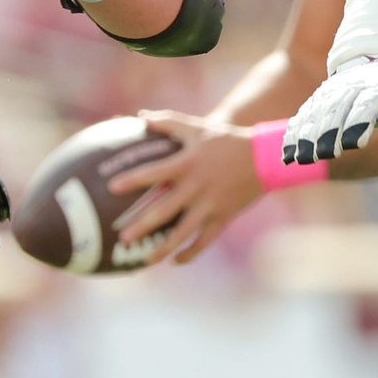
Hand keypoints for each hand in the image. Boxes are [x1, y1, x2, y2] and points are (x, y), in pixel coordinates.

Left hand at [106, 111, 260, 265]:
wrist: (265, 158)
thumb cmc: (227, 140)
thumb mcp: (199, 128)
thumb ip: (169, 121)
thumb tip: (140, 116)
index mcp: (188, 164)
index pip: (155, 172)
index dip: (133, 179)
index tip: (112, 187)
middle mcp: (197, 187)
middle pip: (166, 210)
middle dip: (144, 225)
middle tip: (124, 237)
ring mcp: (211, 205)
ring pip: (185, 232)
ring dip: (164, 248)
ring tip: (145, 261)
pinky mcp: (224, 217)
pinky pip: (205, 240)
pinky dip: (191, 252)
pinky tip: (175, 261)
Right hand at [284, 56, 377, 163]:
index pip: (370, 103)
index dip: (362, 120)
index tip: (355, 140)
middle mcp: (354, 88)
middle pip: (339, 110)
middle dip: (329, 132)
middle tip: (324, 155)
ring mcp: (333, 93)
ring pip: (317, 114)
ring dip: (306, 136)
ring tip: (300, 159)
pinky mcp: (319, 101)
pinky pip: (303, 117)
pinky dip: (294, 135)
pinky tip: (287, 157)